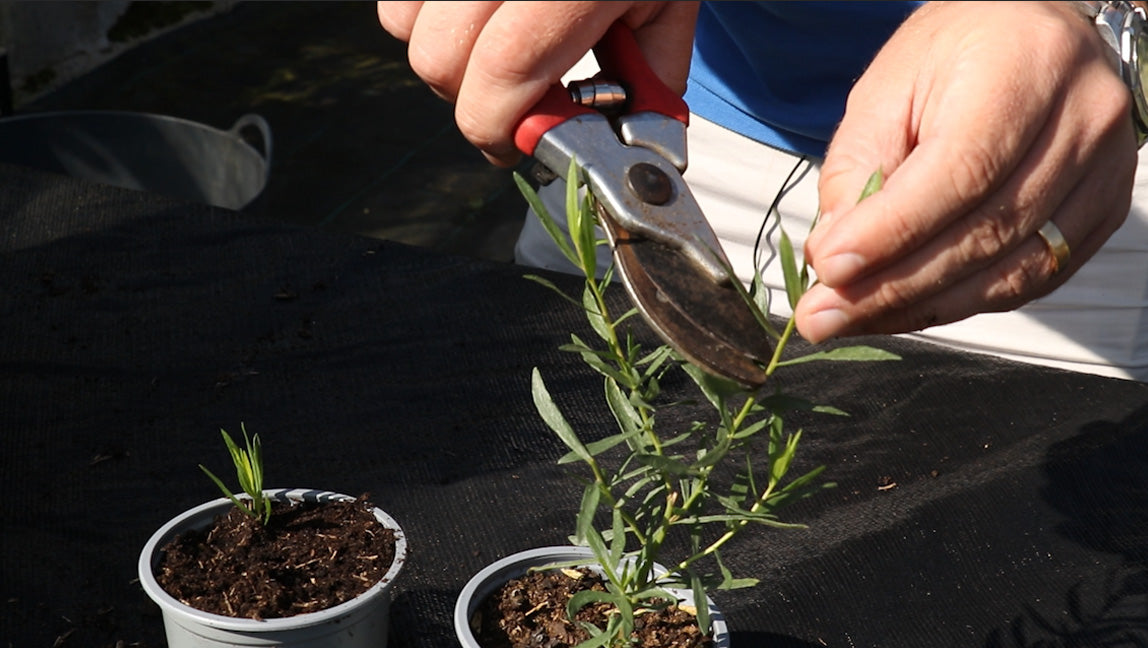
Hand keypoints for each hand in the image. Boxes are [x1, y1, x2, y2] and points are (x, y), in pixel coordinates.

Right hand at [377, 1, 698, 166]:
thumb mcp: (668, 1)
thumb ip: (649, 80)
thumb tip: (621, 139)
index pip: (501, 74)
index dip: (497, 129)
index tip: (516, 144)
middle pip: (438, 60)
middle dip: (472, 98)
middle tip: (514, 94)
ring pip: (403, 23)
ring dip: (443, 50)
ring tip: (494, 38)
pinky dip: (424, 8)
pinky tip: (474, 6)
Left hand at [795, 1, 1137, 342]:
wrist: (1029, 38)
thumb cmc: (954, 57)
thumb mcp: (887, 90)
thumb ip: (857, 169)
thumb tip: (835, 254)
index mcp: (1026, 66)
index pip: (960, 172)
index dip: (891, 232)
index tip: (829, 269)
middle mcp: (1082, 120)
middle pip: (985, 232)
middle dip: (893, 286)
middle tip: (823, 315)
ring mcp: (1104, 173)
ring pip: (1009, 271)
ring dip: (919, 307)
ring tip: (850, 319)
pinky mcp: (1102, 215)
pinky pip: (1029, 282)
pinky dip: (958, 302)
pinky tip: (903, 309)